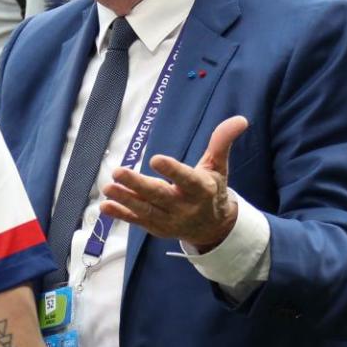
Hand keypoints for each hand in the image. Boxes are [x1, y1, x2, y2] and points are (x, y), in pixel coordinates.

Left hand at [100, 115, 248, 248]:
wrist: (213, 227)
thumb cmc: (212, 190)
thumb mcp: (218, 166)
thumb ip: (222, 142)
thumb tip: (240, 119)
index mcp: (201, 189)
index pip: (186, 179)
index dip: (172, 170)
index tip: (156, 159)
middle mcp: (185, 207)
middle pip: (159, 195)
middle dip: (138, 185)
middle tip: (118, 172)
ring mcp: (169, 220)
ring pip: (146, 210)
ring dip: (125, 199)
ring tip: (108, 187)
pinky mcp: (157, 227)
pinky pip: (137, 221)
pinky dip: (121, 214)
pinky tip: (105, 206)